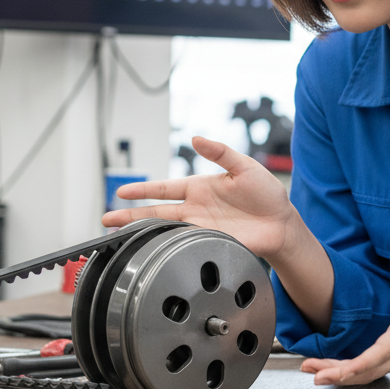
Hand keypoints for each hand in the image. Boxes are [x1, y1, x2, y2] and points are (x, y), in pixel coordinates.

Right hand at [100, 136, 297, 262]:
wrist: (282, 223)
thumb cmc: (266, 194)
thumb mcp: (244, 166)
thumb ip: (220, 152)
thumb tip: (196, 138)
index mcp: (200, 188)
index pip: (164, 189)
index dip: (142, 190)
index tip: (122, 192)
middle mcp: (195, 209)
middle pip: (156, 212)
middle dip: (130, 216)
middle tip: (107, 219)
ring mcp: (201, 227)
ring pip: (164, 230)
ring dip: (142, 233)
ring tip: (119, 236)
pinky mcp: (210, 243)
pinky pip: (184, 245)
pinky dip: (166, 247)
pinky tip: (151, 250)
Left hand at [301, 264, 389, 385]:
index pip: (380, 355)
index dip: (358, 365)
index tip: (338, 372)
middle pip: (367, 371)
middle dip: (338, 374)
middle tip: (311, 372)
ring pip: (366, 374)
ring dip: (339, 375)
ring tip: (311, 370)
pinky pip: (369, 370)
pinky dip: (348, 372)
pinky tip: (331, 368)